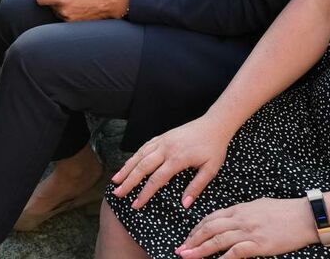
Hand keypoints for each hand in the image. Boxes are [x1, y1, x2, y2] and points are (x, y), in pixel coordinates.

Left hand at [35, 0, 126, 21]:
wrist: (111, 2)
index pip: (40, 0)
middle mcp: (63, 11)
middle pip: (51, 6)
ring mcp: (69, 20)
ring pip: (59, 12)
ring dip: (63, 6)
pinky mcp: (75, 25)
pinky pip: (66, 18)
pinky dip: (69, 12)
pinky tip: (80, 6)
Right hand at [112, 114, 233, 209]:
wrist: (214, 125)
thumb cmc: (214, 148)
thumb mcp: (210, 169)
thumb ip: (196, 187)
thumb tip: (184, 204)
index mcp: (177, 159)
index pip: (156, 179)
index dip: (145, 193)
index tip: (136, 204)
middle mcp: (166, 149)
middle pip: (142, 167)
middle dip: (128, 181)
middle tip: (117, 193)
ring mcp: (162, 141)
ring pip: (139, 155)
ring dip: (126, 168)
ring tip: (115, 180)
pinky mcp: (162, 136)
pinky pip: (144, 147)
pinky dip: (134, 156)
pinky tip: (128, 164)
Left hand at [178, 198, 316, 258]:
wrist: (304, 216)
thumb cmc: (284, 211)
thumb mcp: (258, 206)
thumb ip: (243, 214)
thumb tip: (230, 221)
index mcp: (239, 209)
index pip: (211, 218)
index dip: (196, 229)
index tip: (187, 238)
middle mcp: (240, 219)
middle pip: (209, 229)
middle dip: (192, 240)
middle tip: (181, 250)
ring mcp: (248, 231)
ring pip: (217, 240)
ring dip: (200, 250)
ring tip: (188, 256)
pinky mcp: (259, 244)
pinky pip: (236, 252)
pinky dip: (223, 258)